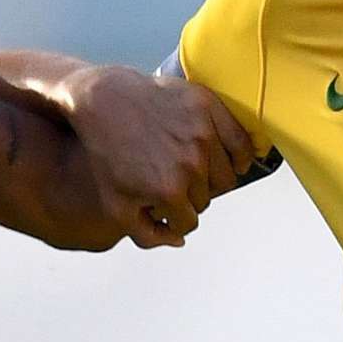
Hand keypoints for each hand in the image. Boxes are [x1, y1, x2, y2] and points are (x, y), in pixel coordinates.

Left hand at [62, 66, 259, 247]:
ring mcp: (201, 133)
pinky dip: (239, 155)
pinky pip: (240, 142)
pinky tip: (230, 159)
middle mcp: (190, 163)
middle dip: (189, 196)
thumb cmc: (106, 149)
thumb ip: (147, 233)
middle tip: (172, 181)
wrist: (102, 101)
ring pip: (226, 175)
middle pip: (207, 199)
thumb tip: (179, 240)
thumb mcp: (116, 204)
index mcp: (169, 190)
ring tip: (191, 169)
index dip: (174, 216)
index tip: (165, 205)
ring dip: (211, 178)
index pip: (189, 221)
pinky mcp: (207, 108)